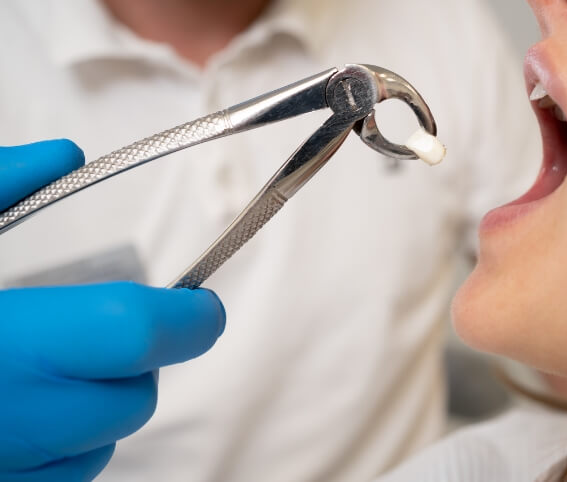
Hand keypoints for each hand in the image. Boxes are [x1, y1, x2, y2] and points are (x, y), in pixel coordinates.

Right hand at [0, 141, 225, 480]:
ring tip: (49, 367)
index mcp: (2, 338)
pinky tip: (22, 413)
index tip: (201, 303)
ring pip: (101, 445)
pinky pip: (61, 480)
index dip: (189, 318)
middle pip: (134, 396)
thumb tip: (63, 155)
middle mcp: (7, 415)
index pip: (139, 334)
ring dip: (99, 404)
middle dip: (140, 361)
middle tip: (108, 327)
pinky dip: (63, 446)